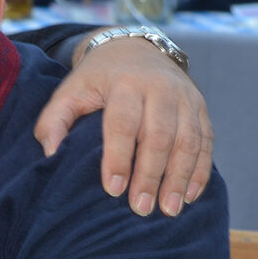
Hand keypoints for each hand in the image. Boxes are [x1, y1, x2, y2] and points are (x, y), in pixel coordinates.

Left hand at [35, 34, 212, 216]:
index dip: (119, 158)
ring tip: (169, 209)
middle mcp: (160, 88)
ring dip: (179, 178)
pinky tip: (189, 195)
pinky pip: (206, 141)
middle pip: (159, 136)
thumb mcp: (70, 91)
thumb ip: (55, 120)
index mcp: (125, 83)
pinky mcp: (201, 107)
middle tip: (141, 208)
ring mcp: (185, 97)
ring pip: (188, 141)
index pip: (123, 124)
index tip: (113, 189)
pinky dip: (200, 170)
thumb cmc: (97, 79)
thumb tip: (51, 153)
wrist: (134, 49)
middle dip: (151, 175)